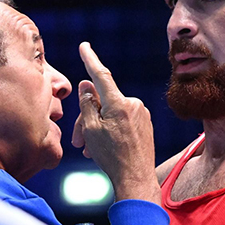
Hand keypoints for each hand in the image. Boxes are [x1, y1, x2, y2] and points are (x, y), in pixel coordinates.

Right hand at [72, 42, 160, 204]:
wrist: (137, 179)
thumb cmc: (112, 157)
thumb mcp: (91, 129)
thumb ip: (88, 103)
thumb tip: (87, 84)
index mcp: (119, 103)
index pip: (101, 75)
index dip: (90, 59)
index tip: (84, 46)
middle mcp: (133, 104)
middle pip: (102, 103)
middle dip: (87, 119)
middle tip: (78, 141)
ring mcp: (142, 114)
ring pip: (111, 113)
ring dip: (98, 128)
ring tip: (90, 149)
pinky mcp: (146, 124)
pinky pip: (123, 120)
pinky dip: (111, 130)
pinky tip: (105, 148)